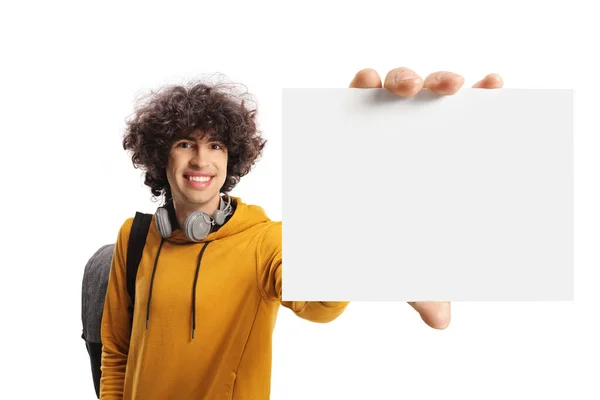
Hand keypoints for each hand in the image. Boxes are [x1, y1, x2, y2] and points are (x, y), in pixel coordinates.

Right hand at [349, 67, 503, 329]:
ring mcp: (381, 124)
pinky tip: (366, 81)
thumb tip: (441, 322)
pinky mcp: (347, 122)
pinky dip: (363, 80)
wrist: (330, 241)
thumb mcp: (403, 266)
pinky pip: (356, 92)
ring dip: (405, 76)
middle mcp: (412, 137)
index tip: (496, 86)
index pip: (464, 123)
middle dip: (444, 80)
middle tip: (450, 87)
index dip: (483, 100)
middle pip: (434, 96)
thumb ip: (424, 288)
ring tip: (406, 88)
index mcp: (435, 162)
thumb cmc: (376, 246)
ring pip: (398, 86)